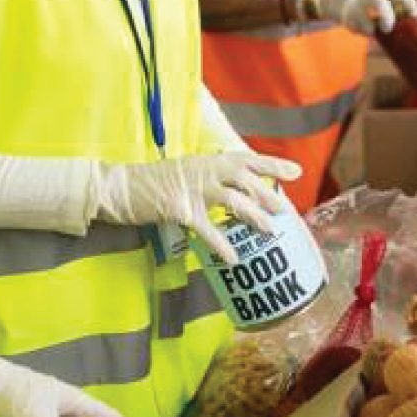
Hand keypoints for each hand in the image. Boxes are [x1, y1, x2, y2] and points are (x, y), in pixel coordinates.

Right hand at [89, 150, 291, 256]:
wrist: (120, 187)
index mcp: (208, 161)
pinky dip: (221, 244)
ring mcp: (193, 189)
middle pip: (245, 179)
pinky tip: (234, 258)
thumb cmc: (154, 182)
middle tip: (285, 210)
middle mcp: (204, 170)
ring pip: (232, 200)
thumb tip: (240, 191)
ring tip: (269, 231)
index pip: (246, 158)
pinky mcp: (180, 209)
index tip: (296, 171)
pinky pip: (207, 228)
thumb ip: (212, 177)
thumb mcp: (187, 172)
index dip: (272, 164)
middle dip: (268, 195)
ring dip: (253, 216)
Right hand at [305, 0, 416, 35]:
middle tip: (389, 27)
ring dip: (372, 28)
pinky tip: (362, 28)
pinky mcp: (343, 14)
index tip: (414, 12)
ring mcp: (351, 1)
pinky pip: (356, 27)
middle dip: (388, 18)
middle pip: (379, 3)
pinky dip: (362, 31)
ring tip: (374, 29)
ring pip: (364, 19)